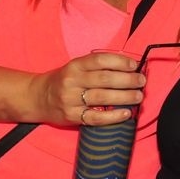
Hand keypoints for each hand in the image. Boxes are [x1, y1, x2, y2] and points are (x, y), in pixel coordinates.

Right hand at [28, 51, 144, 125]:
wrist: (38, 97)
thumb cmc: (65, 80)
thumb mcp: (77, 67)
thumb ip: (99, 67)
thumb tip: (130, 68)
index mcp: (76, 65)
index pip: (100, 60)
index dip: (120, 62)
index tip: (135, 66)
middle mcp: (72, 81)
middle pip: (105, 79)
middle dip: (128, 80)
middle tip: (141, 82)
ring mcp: (71, 99)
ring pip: (102, 97)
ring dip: (125, 97)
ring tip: (139, 96)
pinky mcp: (72, 116)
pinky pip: (96, 118)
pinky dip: (113, 116)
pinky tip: (126, 113)